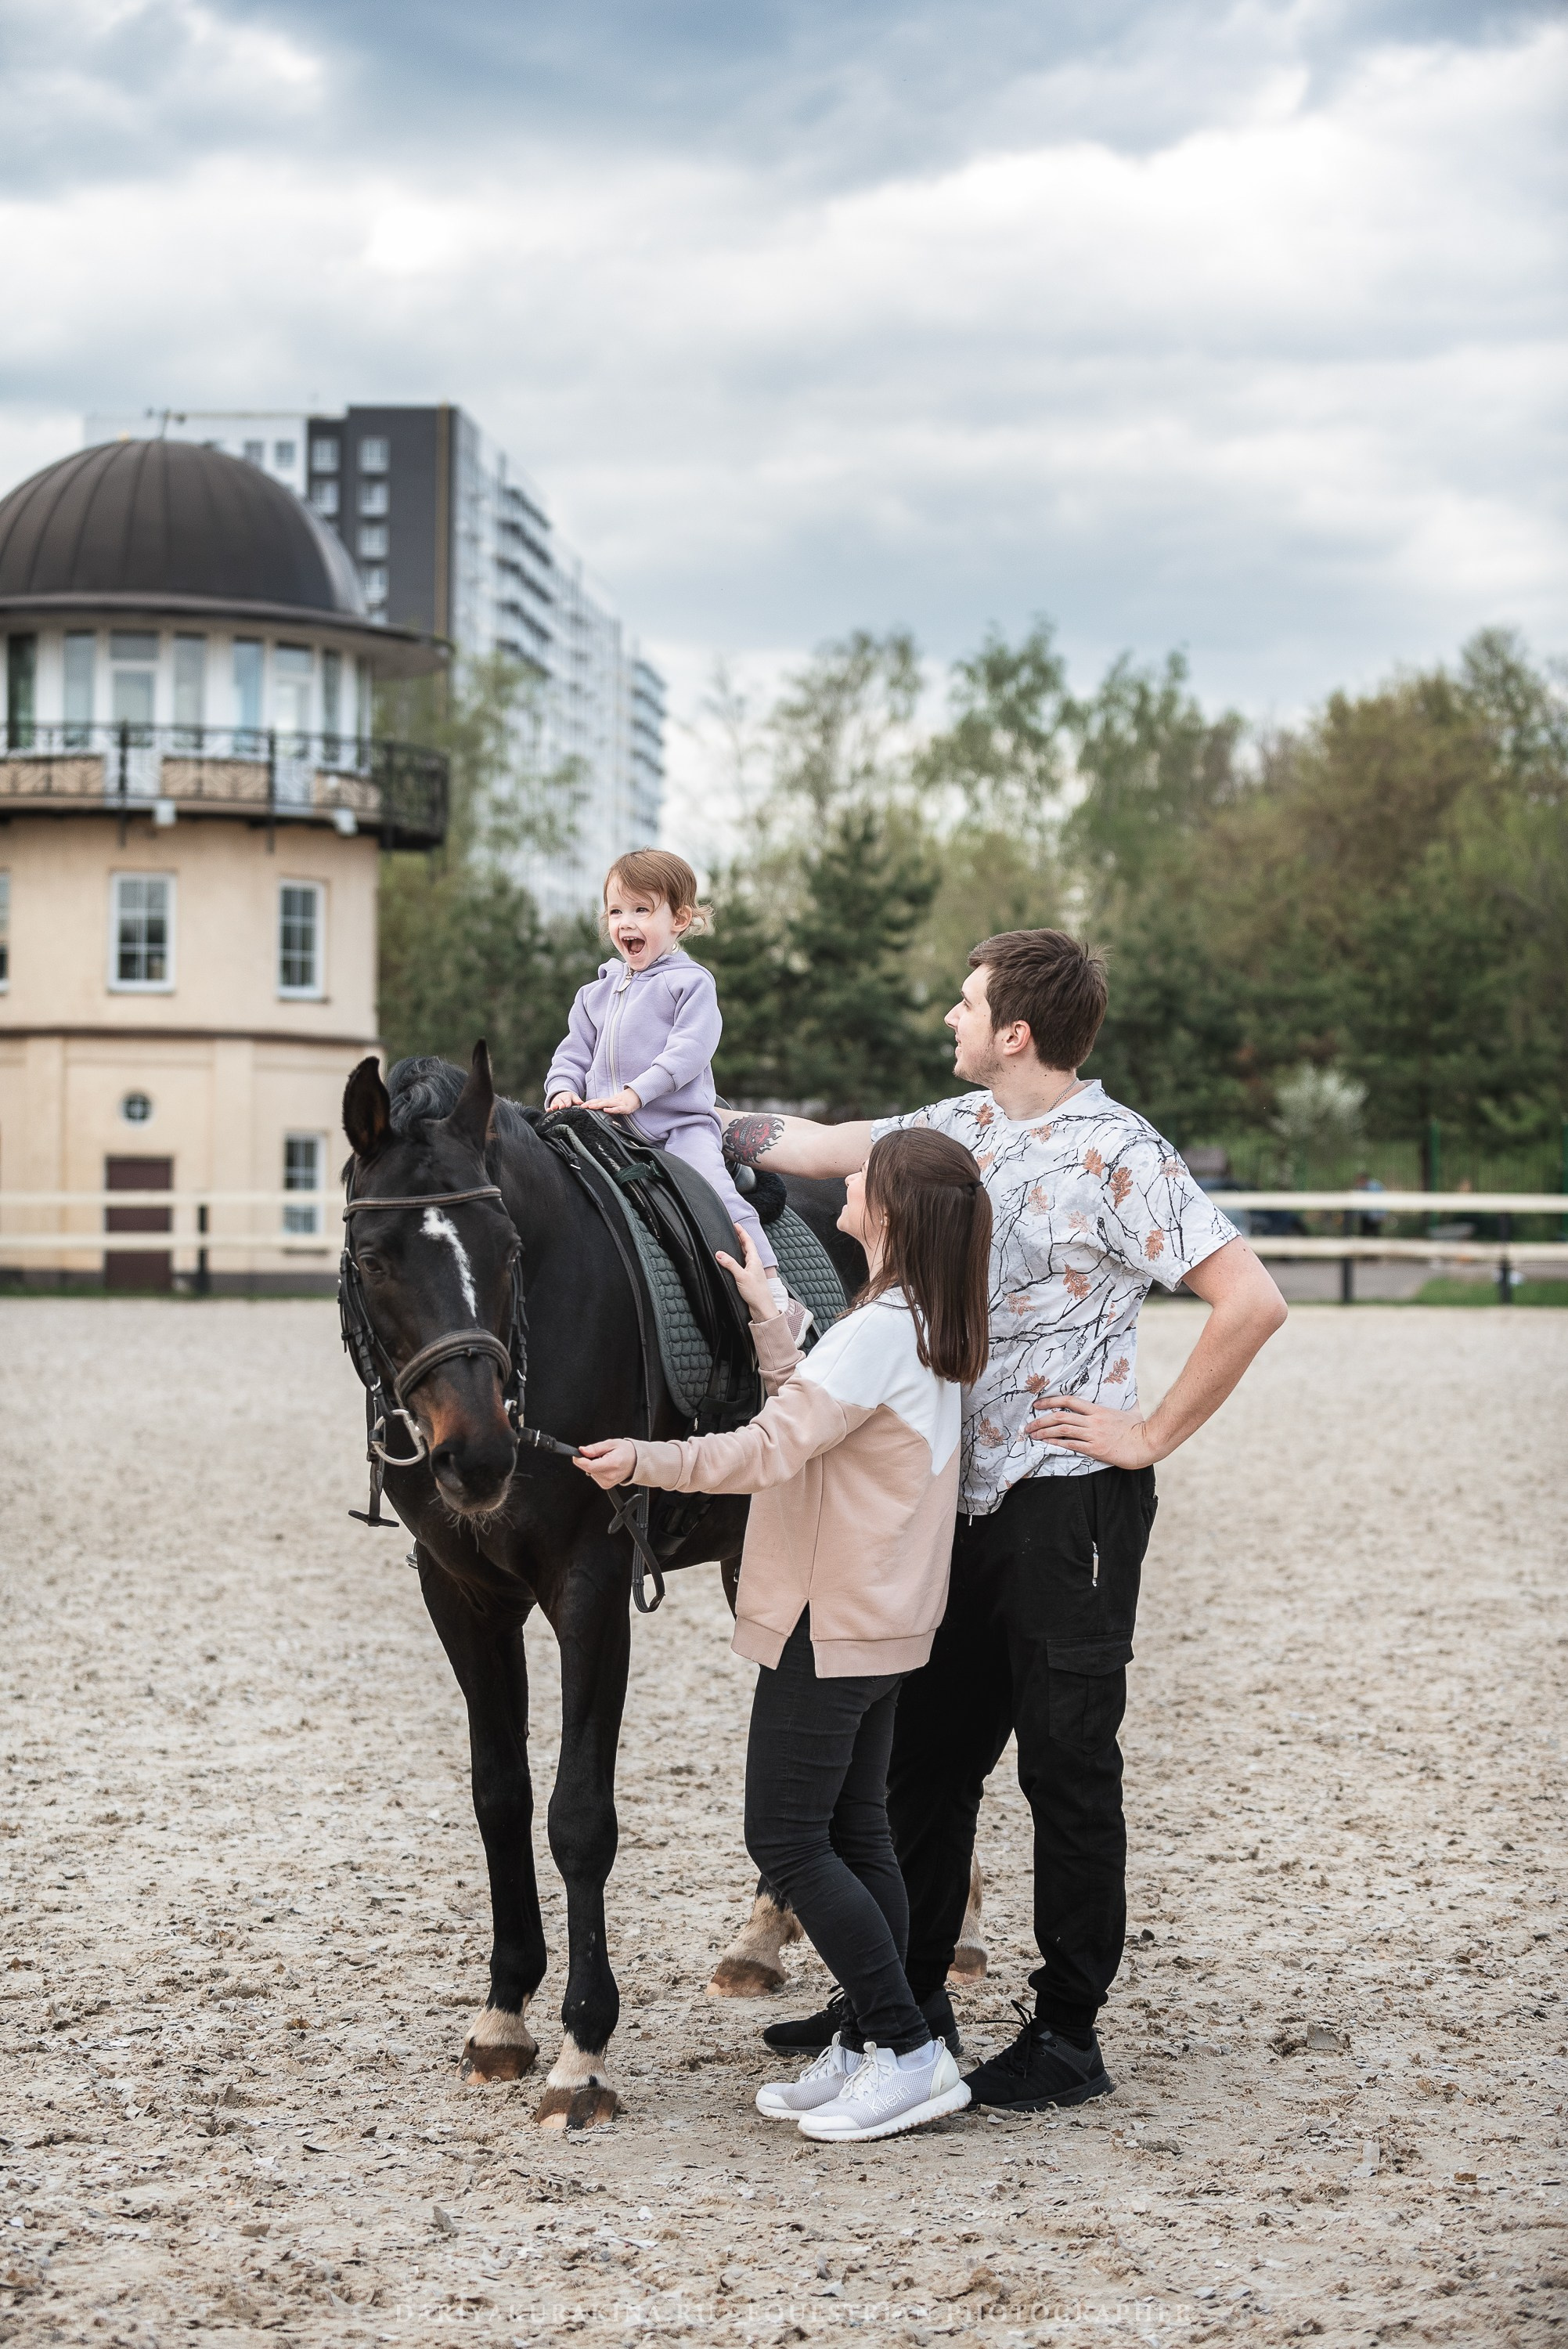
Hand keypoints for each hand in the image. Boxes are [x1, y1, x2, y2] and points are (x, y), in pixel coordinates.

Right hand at [547, 1091, 580, 1110]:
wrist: (562, 1096)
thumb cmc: (570, 1099)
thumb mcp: (574, 1098)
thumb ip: (577, 1100)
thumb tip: (582, 1103)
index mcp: (566, 1097)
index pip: (567, 1099)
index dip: (567, 1102)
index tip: (568, 1105)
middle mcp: (560, 1100)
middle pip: (560, 1102)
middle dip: (561, 1104)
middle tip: (562, 1107)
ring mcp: (555, 1103)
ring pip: (554, 1105)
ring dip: (554, 1106)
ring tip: (554, 1108)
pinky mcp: (551, 1107)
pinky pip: (549, 1108)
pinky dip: (548, 1109)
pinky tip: (548, 1110)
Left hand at [575, 1438, 639, 1489]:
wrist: (636, 1461)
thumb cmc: (626, 1451)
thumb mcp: (611, 1443)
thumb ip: (595, 1448)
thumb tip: (582, 1451)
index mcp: (612, 1464)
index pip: (590, 1466)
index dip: (580, 1460)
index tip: (577, 1454)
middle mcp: (610, 1476)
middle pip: (588, 1469)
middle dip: (588, 1460)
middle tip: (600, 1454)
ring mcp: (608, 1482)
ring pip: (590, 1472)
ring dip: (593, 1465)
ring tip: (606, 1460)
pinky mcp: (606, 1485)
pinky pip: (594, 1476)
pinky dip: (597, 1470)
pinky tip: (605, 1466)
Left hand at [581, 1087, 641, 1114]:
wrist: (638, 1096)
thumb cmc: (625, 1101)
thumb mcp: (615, 1104)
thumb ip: (607, 1107)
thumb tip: (599, 1111)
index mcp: (609, 1101)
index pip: (597, 1101)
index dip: (590, 1102)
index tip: (581, 1105)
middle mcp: (612, 1101)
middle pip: (600, 1101)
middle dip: (591, 1104)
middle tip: (582, 1106)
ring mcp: (618, 1104)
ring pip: (607, 1104)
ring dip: (598, 1105)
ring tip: (591, 1107)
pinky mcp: (625, 1108)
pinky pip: (617, 1109)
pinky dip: (611, 1109)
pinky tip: (606, 1110)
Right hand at [715, 1225, 777, 1322]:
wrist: (762, 1308)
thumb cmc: (756, 1293)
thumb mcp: (741, 1276)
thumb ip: (730, 1264)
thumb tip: (719, 1253)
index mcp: (755, 1260)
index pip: (748, 1241)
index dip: (742, 1232)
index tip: (735, 1225)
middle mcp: (755, 1264)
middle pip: (747, 1247)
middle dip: (740, 1237)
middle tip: (733, 1230)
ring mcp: (752, 1271)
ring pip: (745, 1255)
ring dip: (739, 1247)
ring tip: (732, 1242)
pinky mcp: (749, 1278)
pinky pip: (743, 1264)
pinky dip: (738, 1259)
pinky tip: (733, 1261)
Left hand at [1024, 1393, 1157, 1468]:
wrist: (1147, 1443)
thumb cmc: (1140, 1427)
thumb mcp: (1132, 1408)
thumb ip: (1128, 1397)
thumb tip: (1133, 1383)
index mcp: (1099, 1410)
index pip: (1070, 1400)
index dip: (1051, 1401)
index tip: (1038, 1404)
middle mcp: (1093, 1421)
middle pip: (1061, 1416)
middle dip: (1041, 1419)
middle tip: (1028, 1424)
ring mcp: (1093, 1435)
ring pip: (1062, 1430)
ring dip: (1044, 1432)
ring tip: (1032, 1435)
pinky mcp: (1095, 1449)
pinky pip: (1071, 1445)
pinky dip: (1056, 1444)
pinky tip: (1046, 1444)